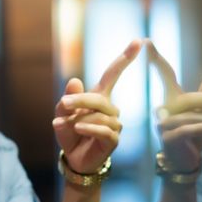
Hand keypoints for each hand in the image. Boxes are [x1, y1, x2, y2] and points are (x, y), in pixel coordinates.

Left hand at [53, 39, 142, 174]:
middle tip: (64, 103)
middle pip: (99, 97)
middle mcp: (111, 108)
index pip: (113, 74)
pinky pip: (104, 130)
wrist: (74, 159)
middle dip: (80, 99)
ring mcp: (115, 124)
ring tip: (67, 126)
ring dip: (79, 119)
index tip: (139, 41)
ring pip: (99, 115)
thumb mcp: (62, 114)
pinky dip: (89, 128)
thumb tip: (74, 81)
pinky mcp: (114, 139)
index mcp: (100, 97)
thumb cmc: (70, 133)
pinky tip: (78, 128)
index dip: (125, 57)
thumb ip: (67, 99)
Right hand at [148, 41, 201, 173]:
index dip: (156, 58)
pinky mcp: (167, 138)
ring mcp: (163, 124)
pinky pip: (187, 129)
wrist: (186, 162)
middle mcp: (164, 108)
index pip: (165, 75)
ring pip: (189, 114)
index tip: (147, 41)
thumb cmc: (194, 136)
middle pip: (187, 97)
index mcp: (172, 99)